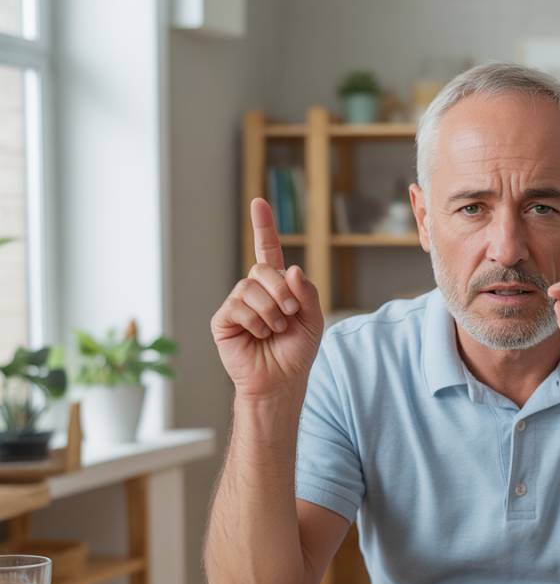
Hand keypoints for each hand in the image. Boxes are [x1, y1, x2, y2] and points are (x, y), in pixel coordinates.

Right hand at [211, 198, 323, 400]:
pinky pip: (238, 306)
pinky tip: (259, 335)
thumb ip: (306, 292)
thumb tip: (290, 268)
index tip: (259, 202)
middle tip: (290, 314)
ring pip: (250, 287)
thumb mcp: (313, 320)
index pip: (268, 250)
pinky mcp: (223, 319)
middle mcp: (255, 290)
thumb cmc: (296, 351)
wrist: (281, 380)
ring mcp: (237, 303)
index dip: (264, 227)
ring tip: (275, 330)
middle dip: (282, 291)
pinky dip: (256, 322)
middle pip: (262, 269)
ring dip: (271, 311)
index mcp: (277, 286)